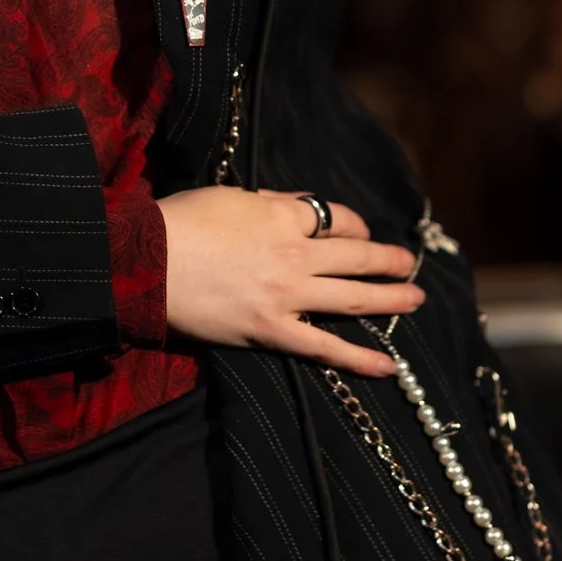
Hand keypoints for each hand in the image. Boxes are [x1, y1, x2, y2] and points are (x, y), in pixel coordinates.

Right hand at [157, 188, 422, 375]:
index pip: (338, 219)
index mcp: (285, 216)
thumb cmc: (182, 221)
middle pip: (358, 255)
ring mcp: (287, 296)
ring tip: (415, 299)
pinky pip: (325, 348)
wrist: (146, 262)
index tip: (358, 232)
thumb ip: (274, 202)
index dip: (355, 225)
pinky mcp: (271, 332)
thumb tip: (303, 207)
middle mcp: (296, 254)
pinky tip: (387, 365)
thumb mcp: (231, 195)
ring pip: (354, 298)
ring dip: (392, 298)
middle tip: (409, 264)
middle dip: (389, 260)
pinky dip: (359, 358)